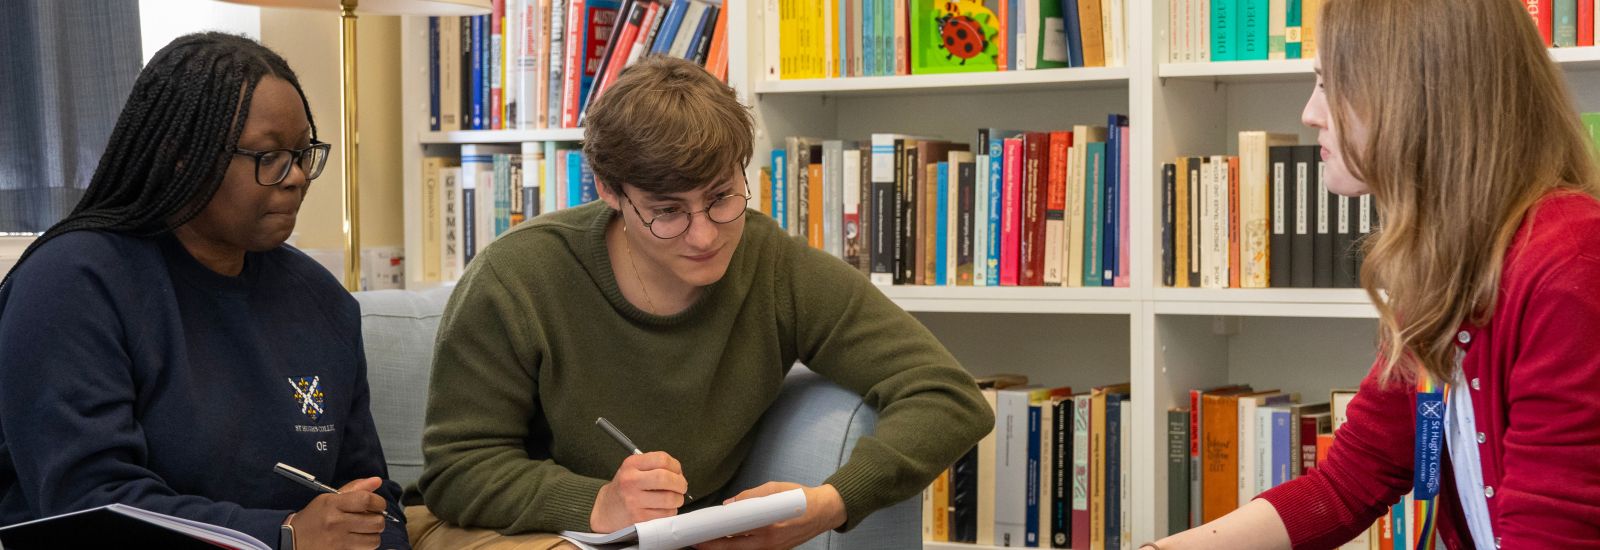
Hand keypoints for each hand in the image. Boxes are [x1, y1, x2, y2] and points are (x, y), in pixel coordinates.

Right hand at [289, 477, 387, 549]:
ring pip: (374, 539)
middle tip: (371, 519)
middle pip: (375, 521)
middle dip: (378, 520)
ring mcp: (338, 541)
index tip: (378, 505)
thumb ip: (355, 488)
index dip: (379, 502)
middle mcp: (336, 522)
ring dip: (373, 535)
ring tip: (364, 531)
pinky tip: (358, 540)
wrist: (293, 540)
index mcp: (333, 504)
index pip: (367, 500)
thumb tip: (377, 480)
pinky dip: (366, 545)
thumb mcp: (329, 498)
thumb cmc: (314, 518)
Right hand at [589, 451, 688, 532]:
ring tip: (674, 499)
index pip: (662, 459)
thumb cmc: (624, 488)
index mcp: (631, 465)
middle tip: (681, 487)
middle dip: (680, 483)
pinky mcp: (639, 518)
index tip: (677, 472)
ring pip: (669, 499)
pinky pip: (665, 514)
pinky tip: (664, 509)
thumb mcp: (633, 469)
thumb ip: (654, 466)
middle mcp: (630, 481)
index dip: (676, 466)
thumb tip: (679, 473)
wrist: (605, 509)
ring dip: (677, 499)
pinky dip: (670, 511)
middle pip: (666, 478)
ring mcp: (634, 501)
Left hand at [692, 482, 846, 549]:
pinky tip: (729, 540)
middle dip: (714, 546)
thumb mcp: (775, 488)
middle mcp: (770, 541)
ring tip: (709, 541)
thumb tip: (729, 504)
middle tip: (697, 543)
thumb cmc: (801, 498)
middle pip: (734, 548)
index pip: (735, 531)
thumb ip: (750, 496)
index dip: (716, 533)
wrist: (824, 512)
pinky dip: (739, 546)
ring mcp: (773, 549)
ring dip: (725, 547)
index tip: (701, 531)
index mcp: (768, 525)